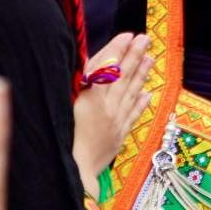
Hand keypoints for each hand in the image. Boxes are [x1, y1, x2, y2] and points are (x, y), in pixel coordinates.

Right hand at [72, 32, 152, 193]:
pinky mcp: (117, 137)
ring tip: (151, 59)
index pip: (107, 69)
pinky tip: (148, 94)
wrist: (73, 173)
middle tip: (145, 39)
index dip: (117, 52)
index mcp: (90, 100)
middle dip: (134, 56)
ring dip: (141, 75)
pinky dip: (140, 104)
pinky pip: (132, 117)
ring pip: (130, 94)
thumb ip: (78, 89)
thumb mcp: (62, 109)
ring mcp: (114, 122)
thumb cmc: (59, 141)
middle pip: (122, 78)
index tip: (128, 36)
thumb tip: (89, 69)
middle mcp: (106, 108)